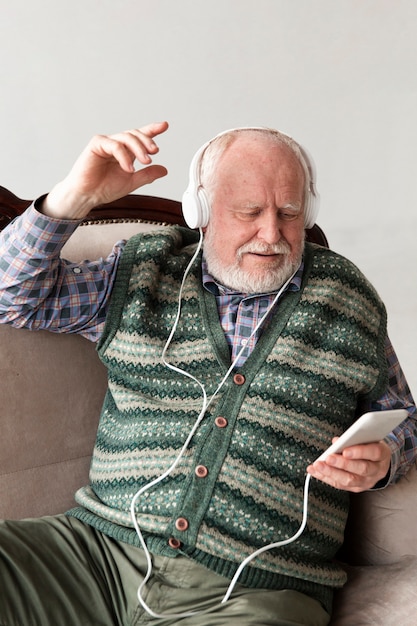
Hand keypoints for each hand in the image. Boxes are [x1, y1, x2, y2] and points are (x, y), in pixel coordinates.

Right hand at [42, 122, 168, 219]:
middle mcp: (116, 145)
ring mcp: (106, 143)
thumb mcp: (132, 182)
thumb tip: (164, 170)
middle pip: (135, 134)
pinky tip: (128, 168)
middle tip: (155, 151)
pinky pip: (115, 145)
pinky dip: (124, 156)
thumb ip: (147, 175)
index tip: (164, 125)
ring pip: (126, 137)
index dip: (152, 130)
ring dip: (139, 148)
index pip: (140, 137)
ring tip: (145, 162)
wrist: (87, 196)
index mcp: (125, 152)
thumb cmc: (104, 188)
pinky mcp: (96, 144)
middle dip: (147, 141)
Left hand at [306, 439, 391, 491]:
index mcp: (381, 454)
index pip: (374, 453)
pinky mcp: (356, 488)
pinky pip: (340, 485)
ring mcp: (367, 482)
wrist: (378, 463)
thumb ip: (353, 438)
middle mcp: (376, 471)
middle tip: (328, 458)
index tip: (345, 451)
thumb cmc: (369, 446)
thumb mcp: (367, 438)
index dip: (359, 452)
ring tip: (318, 466)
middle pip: (361, 469)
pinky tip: (315, 471)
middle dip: (342, 464)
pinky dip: (325, 478)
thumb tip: (336, 442)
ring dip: (331, 473)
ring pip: (350, 480)